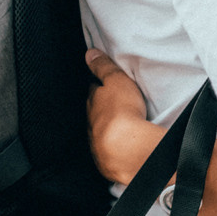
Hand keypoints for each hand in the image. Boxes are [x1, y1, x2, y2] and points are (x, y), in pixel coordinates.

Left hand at [86, 50, 159, 184]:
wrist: (126, 148)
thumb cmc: (123, 112)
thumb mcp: (116, 80)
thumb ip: (103, 67)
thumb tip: (89, 53)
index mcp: (93, 102)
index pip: (93, 91)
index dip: (99, 87)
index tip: (104, 85)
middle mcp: (91, 124)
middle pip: (95, 113)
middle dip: (101, 109)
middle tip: (112, 106)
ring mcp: (97, 144)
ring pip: (99, 133)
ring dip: (106, 130)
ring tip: (118, 127)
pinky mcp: (106, 161)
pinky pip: (107, 151)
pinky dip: (112, 147)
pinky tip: (120, 147)